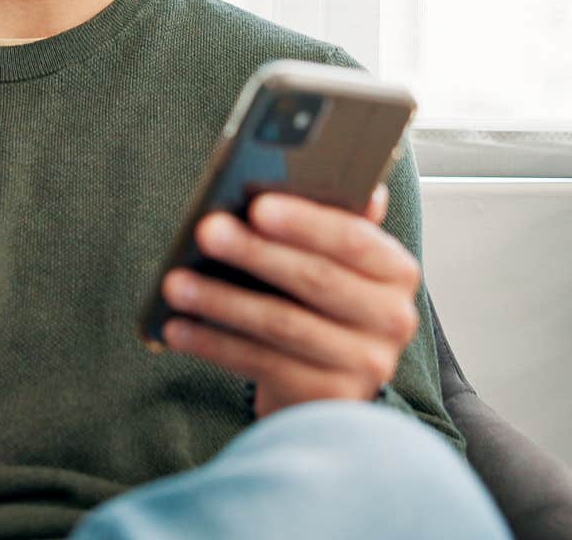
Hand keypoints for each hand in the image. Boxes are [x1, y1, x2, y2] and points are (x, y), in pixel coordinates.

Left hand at [159, 183, 421, 418]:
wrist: (326, 383)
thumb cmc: (320, 304)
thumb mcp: (330, 259)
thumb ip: (327, 217)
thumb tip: (318, 174)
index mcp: (396, 269)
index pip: (354, 239)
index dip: (305, 222)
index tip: (257, 205)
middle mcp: (393, 318)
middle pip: (317, 280)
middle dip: (255, 253)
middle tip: (206, 231)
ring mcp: (366, 363)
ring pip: (284, 325)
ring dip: (223, 301)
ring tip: (176, 283)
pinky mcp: (329, 398)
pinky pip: (263, 364)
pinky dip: (215, 344)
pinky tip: (179, 327)